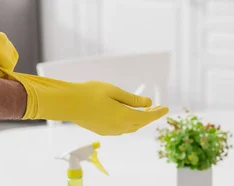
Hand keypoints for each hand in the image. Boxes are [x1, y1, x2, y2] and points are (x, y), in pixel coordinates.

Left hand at [0, 9, 17, 77]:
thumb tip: (6, 76)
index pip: (8, 66)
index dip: (2, 74)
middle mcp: (1, 40)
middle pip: (11, 62)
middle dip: (3, 69)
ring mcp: (3, 37)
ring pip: (12, 57)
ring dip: (4, 63)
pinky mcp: (3, 37)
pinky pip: (10, 52)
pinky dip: (4, 57)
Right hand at [1, 69, 168, 134]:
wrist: (67, 103)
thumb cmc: (90, 93)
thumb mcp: (115, 92)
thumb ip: (133, 99)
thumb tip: (148, 103)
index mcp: (124, 116)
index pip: (147, 117)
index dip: (158, 113)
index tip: (166, 108)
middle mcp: (119, 127)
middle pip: (140, 123)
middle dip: (150, 116)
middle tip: (157, 108)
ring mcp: (110, 131)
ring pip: (131, 128)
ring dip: (139, 121)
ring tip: (145, 111)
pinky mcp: (102, 131)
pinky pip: (121, 130)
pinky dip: (129, 124)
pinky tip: (128, 117)